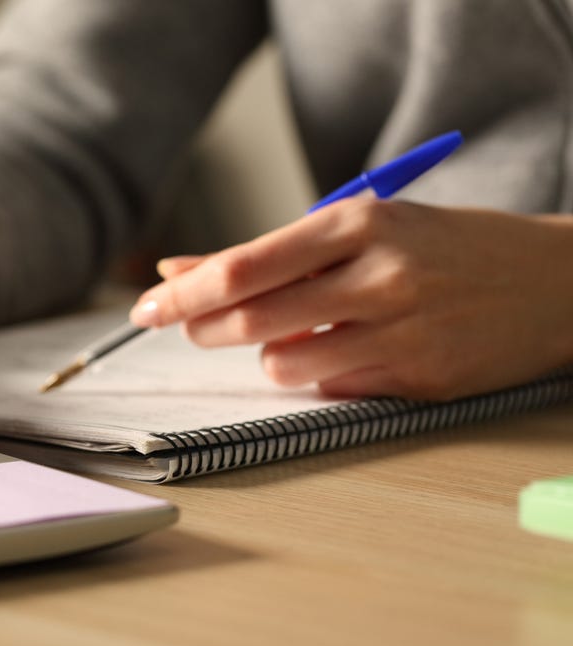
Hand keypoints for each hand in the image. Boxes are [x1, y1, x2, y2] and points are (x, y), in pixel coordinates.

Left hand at [129, 199, 572, 399]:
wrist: (550, 281)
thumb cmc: (439, 246)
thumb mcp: (358, 226)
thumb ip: (267, 252)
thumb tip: (177, 269)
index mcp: (357, 224)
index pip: (243, 266)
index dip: (183, 293)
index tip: (145, 307)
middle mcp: (378, 276)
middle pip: (251, 319)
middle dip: (203, 329)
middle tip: (192, 327)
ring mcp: (402, 332)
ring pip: (283, 365)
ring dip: (269, 356)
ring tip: (294, 334)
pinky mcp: (418, 380)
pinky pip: (330, 388)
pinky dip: (319, 374)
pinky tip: (345, 351)